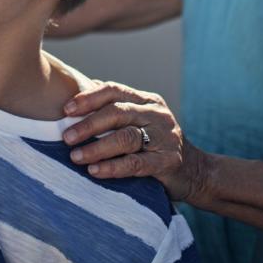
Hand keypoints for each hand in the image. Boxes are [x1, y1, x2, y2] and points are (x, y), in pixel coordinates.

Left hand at [62, 81, 208, 203]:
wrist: (196, 172)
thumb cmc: (156, 145)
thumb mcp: (139, 121)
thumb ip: (115, 110)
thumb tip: (76, 98)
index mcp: (146, 100)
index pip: (114, 90)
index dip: (88, 98)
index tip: (66, 110)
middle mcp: (157, 114)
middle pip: (117, 112)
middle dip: (88, 124)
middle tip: (66, 136)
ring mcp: (164, 137)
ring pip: (126, 137)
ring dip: (97, 147)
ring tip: (75, 156)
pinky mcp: (168, 161)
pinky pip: (136, 163)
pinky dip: (113, 167)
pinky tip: (95, 171)